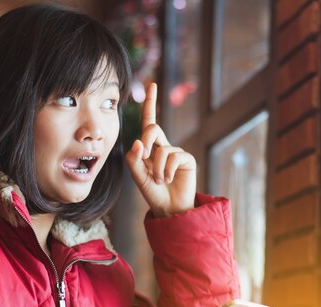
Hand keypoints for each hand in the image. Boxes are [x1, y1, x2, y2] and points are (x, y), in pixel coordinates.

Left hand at [125, 83, 196, 217]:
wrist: (168, 208)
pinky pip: (173, 156)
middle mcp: (164, 146)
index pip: (149, 120)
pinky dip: (166, 170)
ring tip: (158, 180)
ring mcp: (176, 152)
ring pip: (161, 149)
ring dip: (155, 168)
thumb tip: (138, 141)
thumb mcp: (137, 176)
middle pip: (153, 129)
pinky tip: (168, 179)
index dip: (150, 103)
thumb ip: (133, 160)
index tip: (152, 84)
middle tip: (144, 159)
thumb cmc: (152, 192)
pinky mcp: (187, 160)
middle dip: (146, 143)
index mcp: (150, 147)